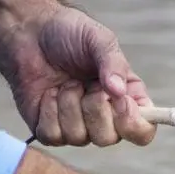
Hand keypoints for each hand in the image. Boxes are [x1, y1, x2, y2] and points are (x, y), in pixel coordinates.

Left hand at [7, 5, 155, 146]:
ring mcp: (78, 128)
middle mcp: (105, 119)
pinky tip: (49, 93)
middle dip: (94, 108)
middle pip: (109, 139)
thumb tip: (118, 92)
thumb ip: (113, 63)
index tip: (121, 101)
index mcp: (126, 100)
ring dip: (68, 104)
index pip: (143, 131)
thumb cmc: (69, 35)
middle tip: (84, 83)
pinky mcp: (51, 132)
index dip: (135, 124)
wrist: (31, 34)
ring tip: (65, 84)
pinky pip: (53, 135)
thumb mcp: (98, 40)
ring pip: (79, 137)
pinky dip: (49, 110)